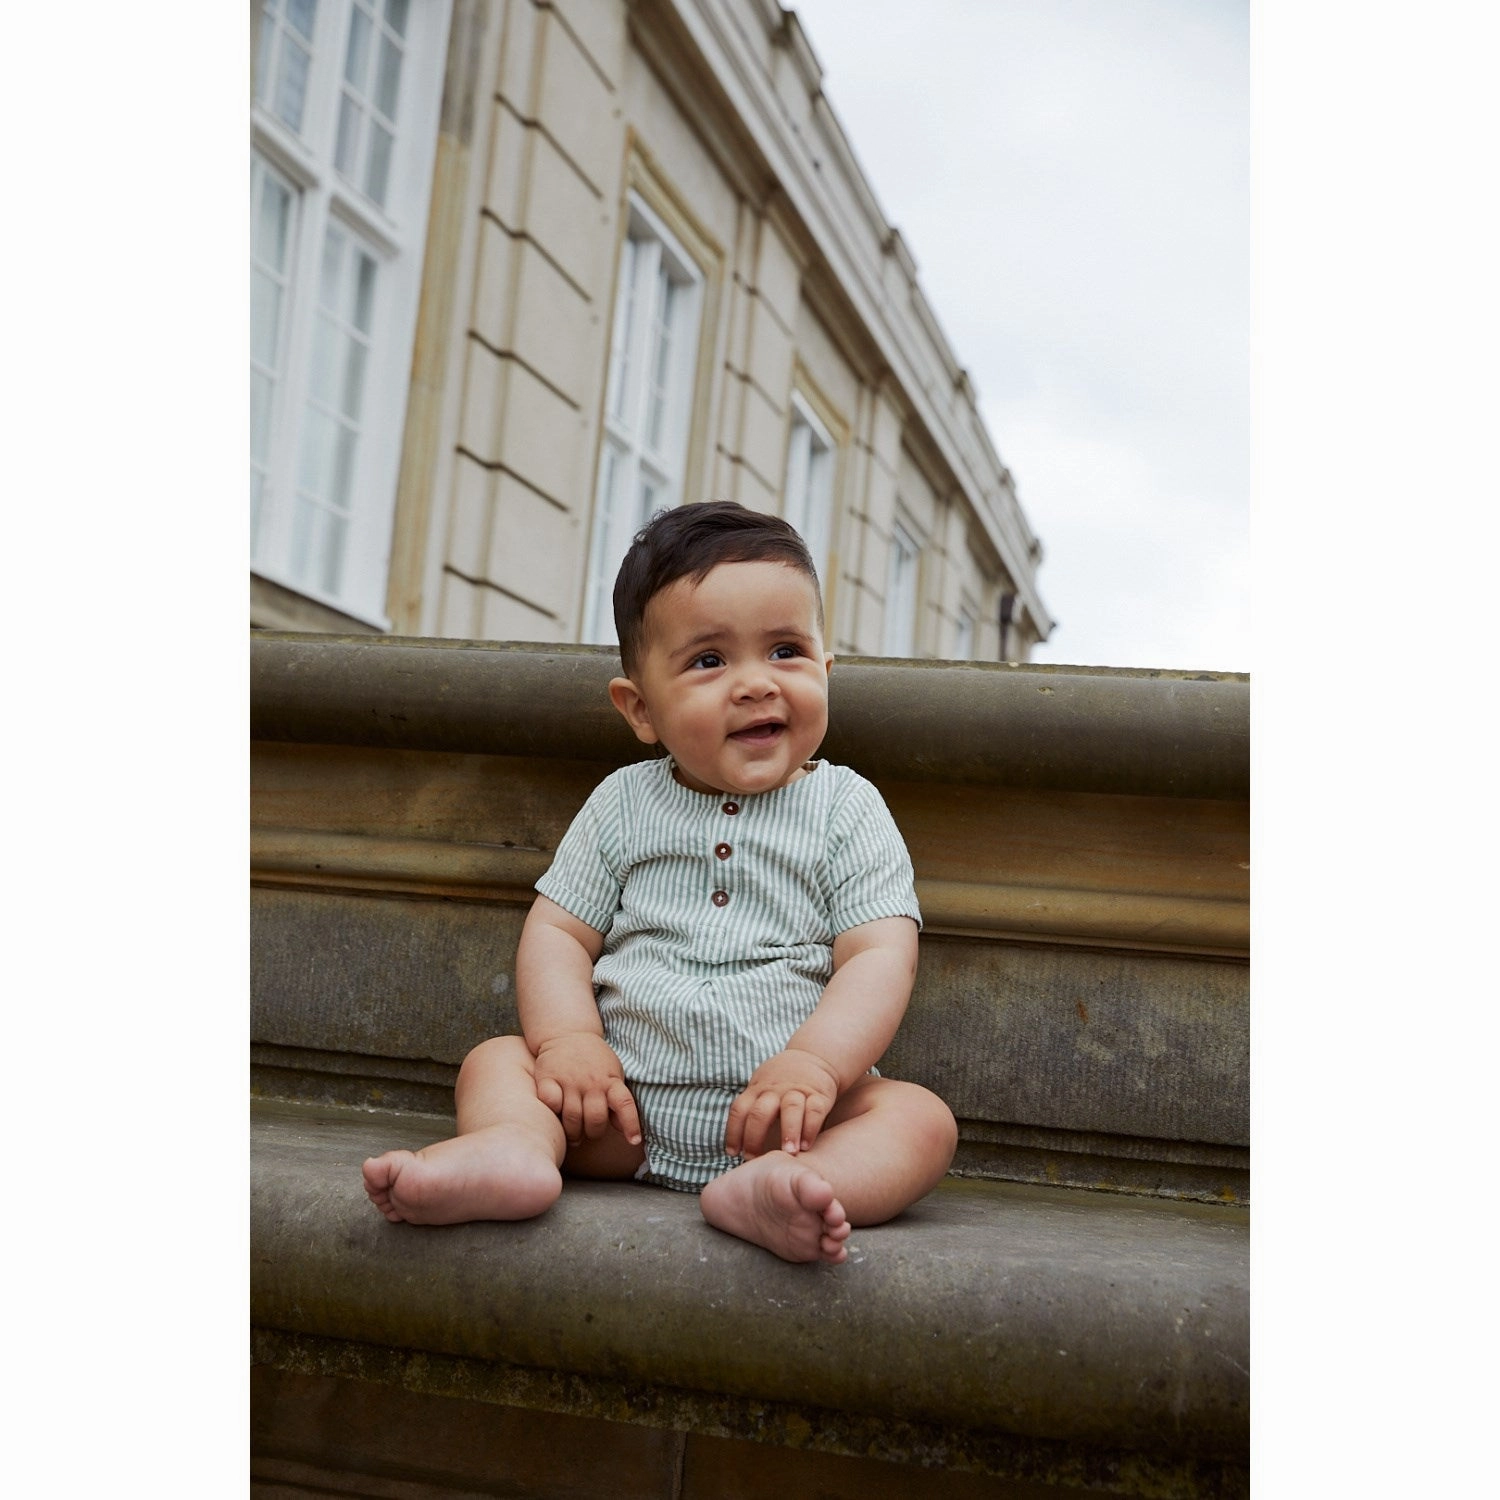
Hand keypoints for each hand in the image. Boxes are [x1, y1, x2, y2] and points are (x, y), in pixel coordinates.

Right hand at [532, 1033, 641, 1147]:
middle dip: (593, 1133)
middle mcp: (591, 1081)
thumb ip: (617, 1099)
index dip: (631, 1124)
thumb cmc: (593, 1060)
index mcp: (610, 1080)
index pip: (625, 1104)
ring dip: (573, 1132)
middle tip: (587, 1135)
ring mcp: (569, 1079)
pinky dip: (553, 1111)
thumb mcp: (612, 1073)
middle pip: (595, 1119)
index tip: (634, 1141)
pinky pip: (550, 1103)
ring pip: (572, 1117)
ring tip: (573, 1135)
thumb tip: (625, 1130)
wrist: (567, 1032)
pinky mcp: (548, 1077)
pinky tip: (556, 1113)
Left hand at [725, 1048, 840, 1159]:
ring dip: (789, 1131)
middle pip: (760, 1111)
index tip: (733, 1153)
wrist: (814, 1057)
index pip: (739, 1109)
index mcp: (757, 1089)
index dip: (733, 1132)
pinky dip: (811, 1128)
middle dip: (755, 1136)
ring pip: (791, 1108)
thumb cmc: (782, 1080)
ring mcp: (797, 1091)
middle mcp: (775, 1090)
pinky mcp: (819, 1094)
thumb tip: (737, 1143)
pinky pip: (815, 1110)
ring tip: (788, 1153)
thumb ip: (752, 1107)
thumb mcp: (761, 1085)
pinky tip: (807, 1145)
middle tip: (754, 1158)